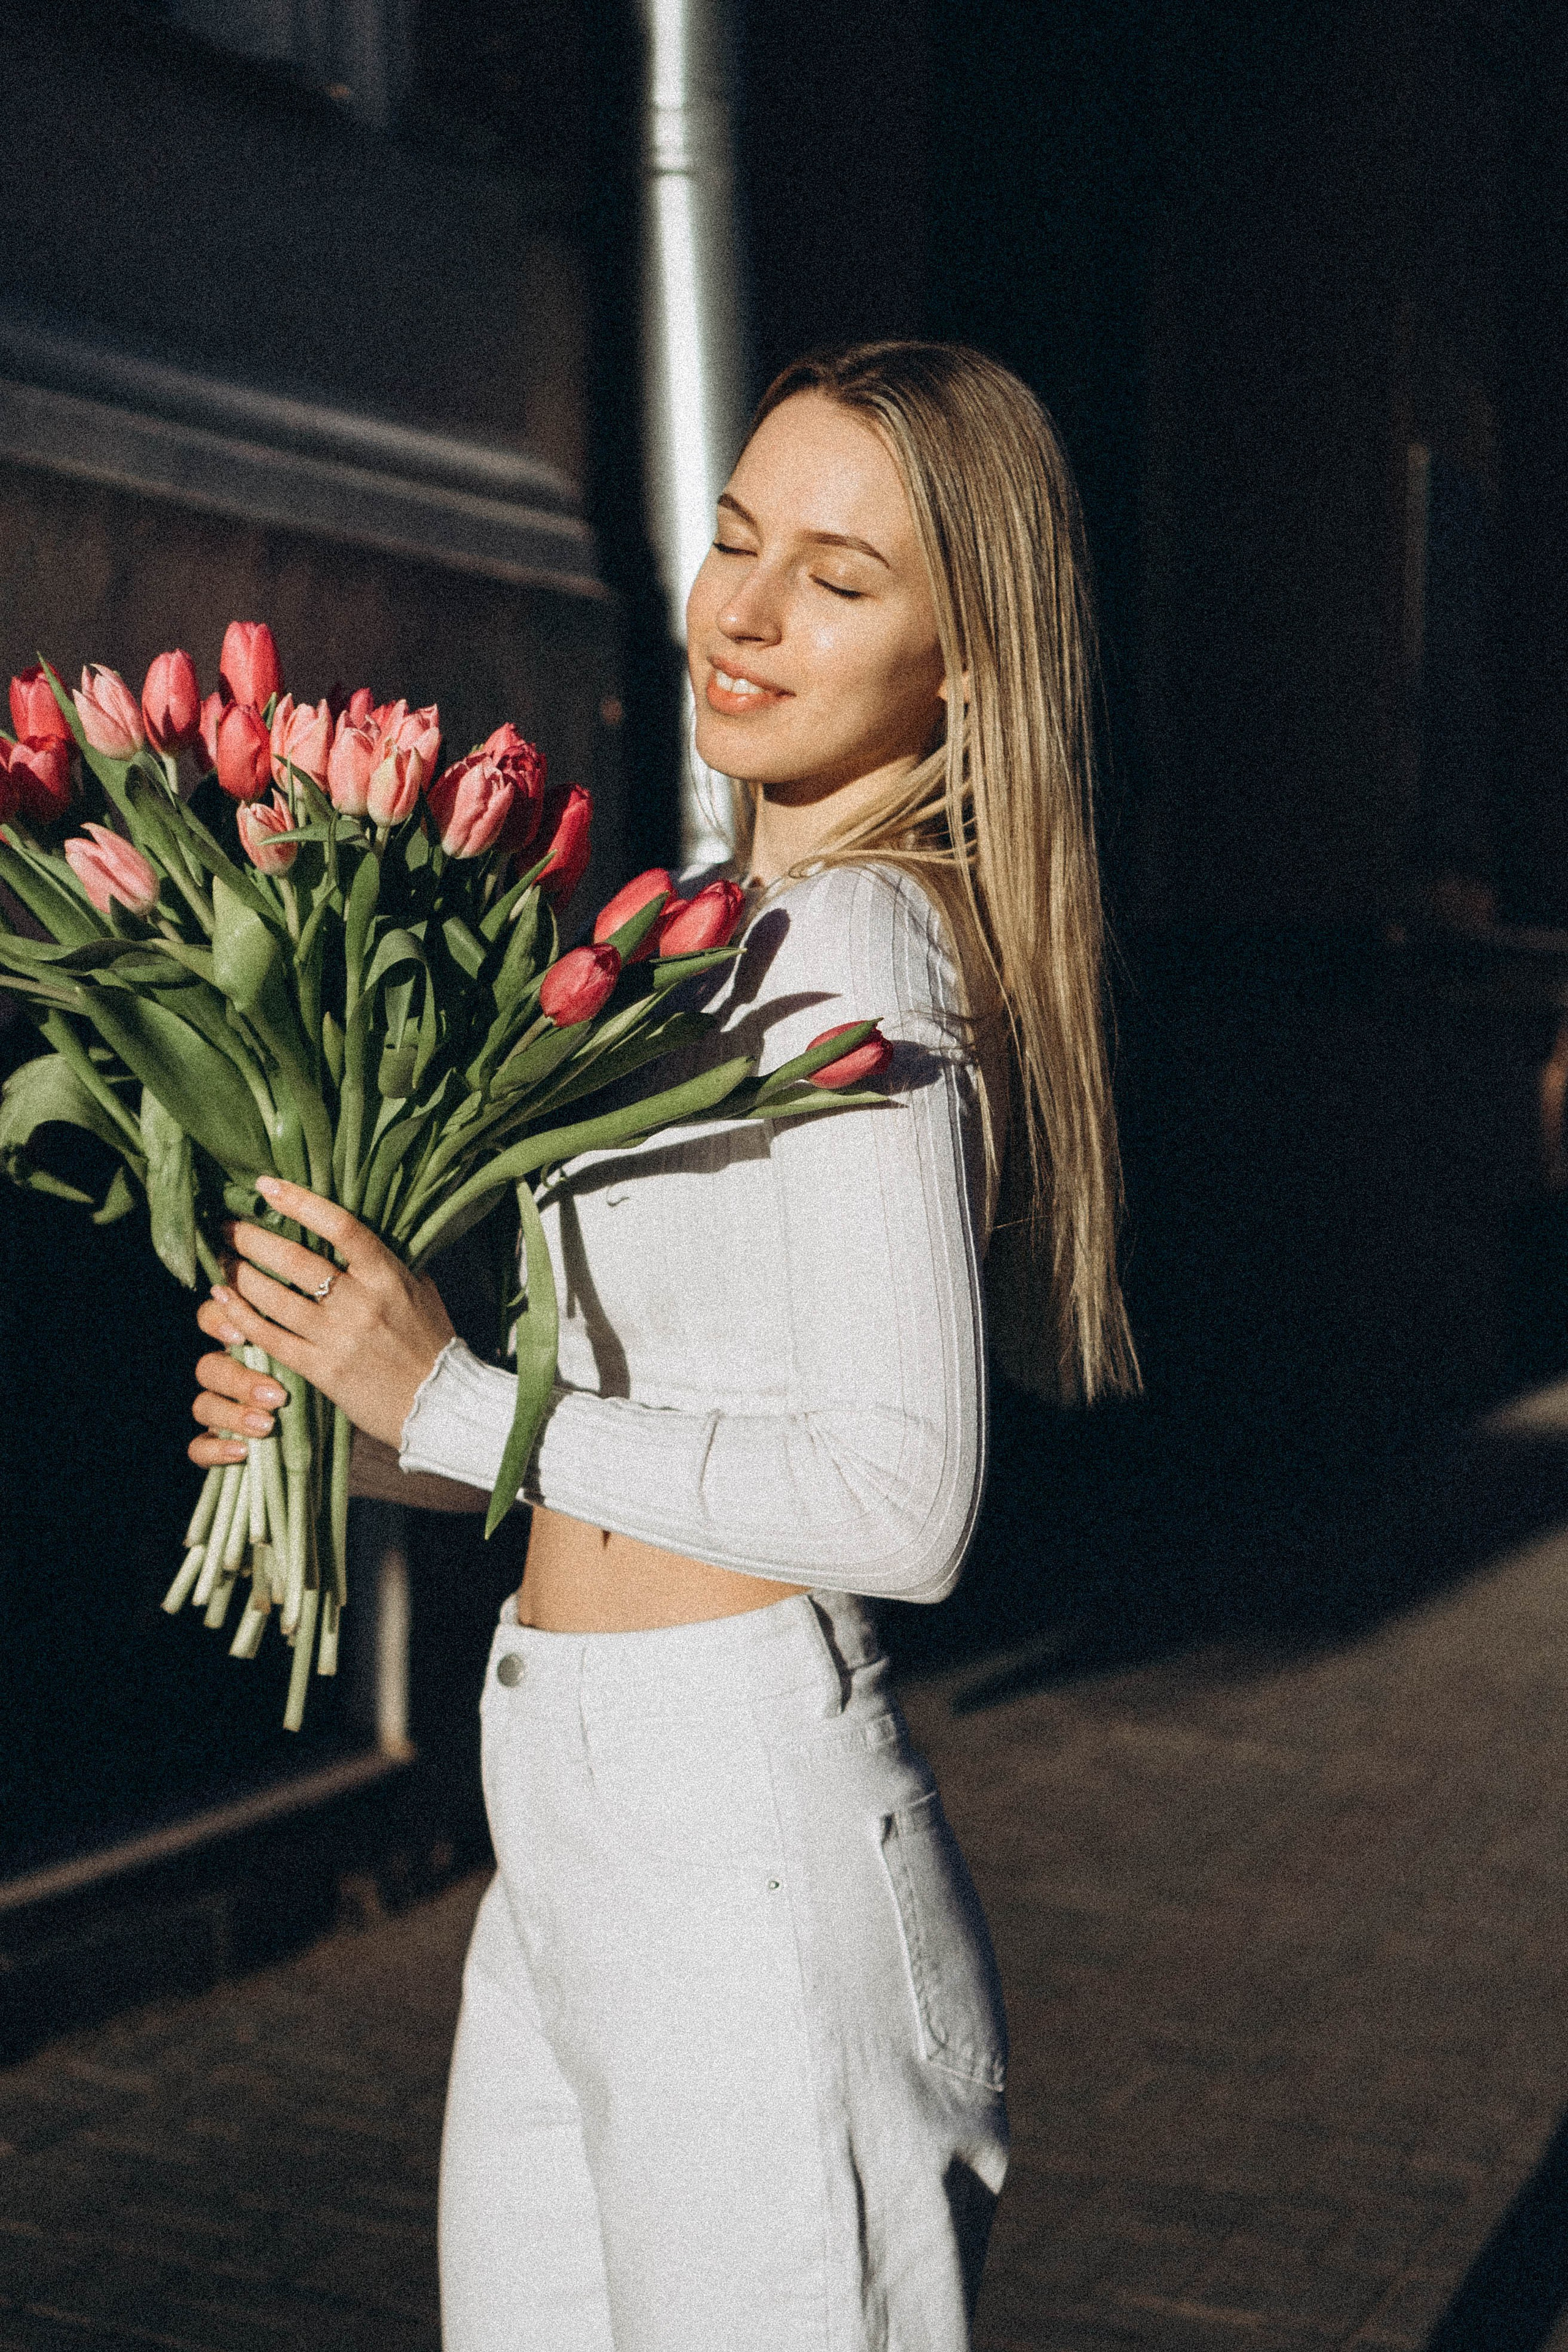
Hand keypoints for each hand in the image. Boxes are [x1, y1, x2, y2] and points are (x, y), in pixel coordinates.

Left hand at [189, 1176, 455, 1466]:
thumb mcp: (421, 1289)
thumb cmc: (430, 1341)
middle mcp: (362, 1303)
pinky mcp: (322, 1370)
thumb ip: (388, 1260)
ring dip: (239, 1274)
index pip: (341, 1226)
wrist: (438, 1404)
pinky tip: (222, 1299)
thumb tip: (353, 1231)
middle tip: (227, 1224)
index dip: (300, 1202)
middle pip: (295, 1260)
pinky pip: (270, 1337)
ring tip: (222, 1259)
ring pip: (274, 1298)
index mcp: (389, 1276)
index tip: (266, 1185)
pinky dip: (240, 1315)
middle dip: (252, 1238)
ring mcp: (339, 1338)